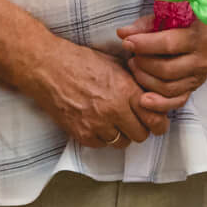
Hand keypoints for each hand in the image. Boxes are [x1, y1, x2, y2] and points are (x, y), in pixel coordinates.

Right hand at [26, 38, 173, 147]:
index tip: (157, 123)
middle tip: (134, 121)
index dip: (158, 122)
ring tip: (114, 121)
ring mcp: (96, 124)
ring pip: (121, 143)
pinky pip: (101, 145)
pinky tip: (97, 123)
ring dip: (121, 134)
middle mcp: (113, 110)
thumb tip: (151, 96)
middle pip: (140, 135)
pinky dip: (102, 137)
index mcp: (125, 90)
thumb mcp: (114, 64)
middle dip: (140, 128)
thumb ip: (134, 82)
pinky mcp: (81, 133)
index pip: (154, 118)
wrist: (47, 67)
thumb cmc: (80, 61)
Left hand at [118, 4, 206, 106]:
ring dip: (146, 80)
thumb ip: (147, 24)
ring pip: (169, 88)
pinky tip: (143, 99)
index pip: (168, 44)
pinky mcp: (196, 87)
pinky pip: (177, 101)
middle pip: (166, 70)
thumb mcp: (175, 13)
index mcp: (198, 37)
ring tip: (135, 67)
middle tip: (131, 55)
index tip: (127, 41)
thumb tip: (122, 33)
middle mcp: (201, 60)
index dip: (144, 44)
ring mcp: (199, 76)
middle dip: (143, 64)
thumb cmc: (195, 17)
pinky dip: (159, 103)